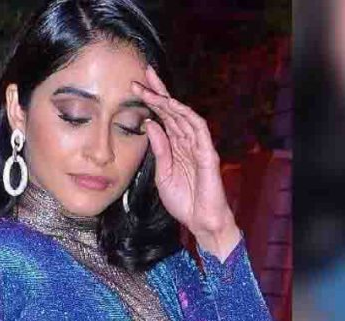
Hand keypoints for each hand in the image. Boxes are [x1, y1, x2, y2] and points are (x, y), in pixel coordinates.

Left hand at [132, 65, 240, 260]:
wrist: (200, 221)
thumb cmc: (184, 200)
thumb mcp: (162, 173)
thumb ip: (159, 149)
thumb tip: (150, 124)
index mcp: (176, 145)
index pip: (163, 117)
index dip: (151, 100)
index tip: (135, 86)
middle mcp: (188, 141)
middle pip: (173, 110)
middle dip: (158, 91)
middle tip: (142, 74)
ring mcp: (199, 146)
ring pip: (183, 116)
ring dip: (167, 100)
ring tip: (150, 88)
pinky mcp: (208, 154)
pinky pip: (199, 130)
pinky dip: (187, 116)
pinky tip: (174, 105)